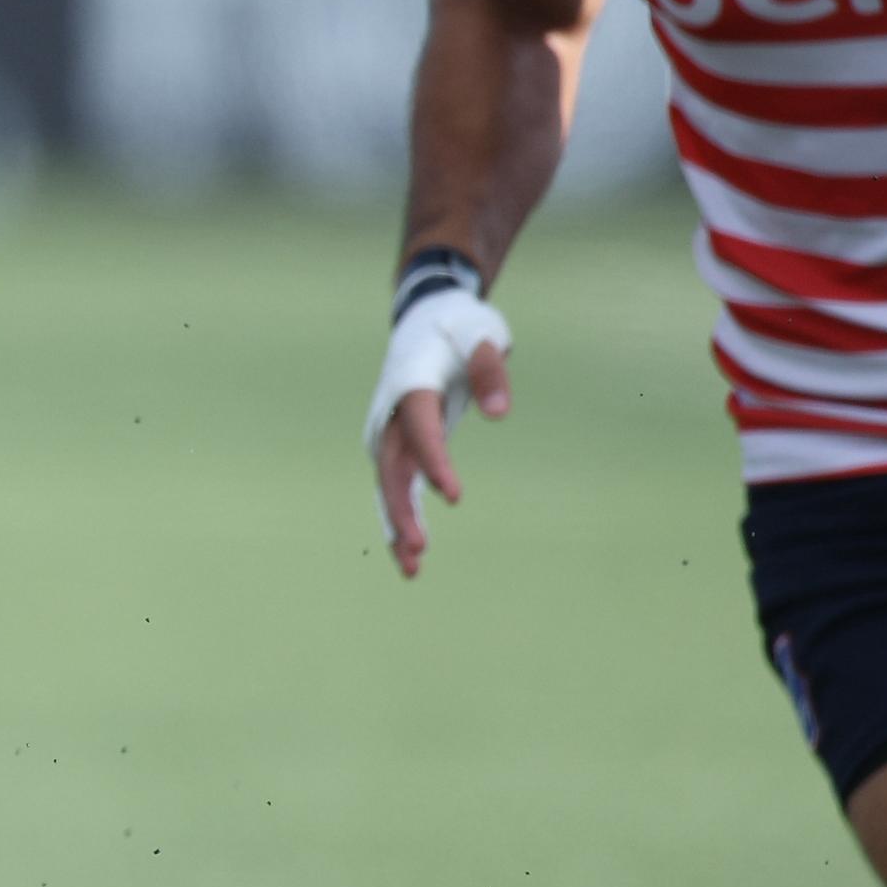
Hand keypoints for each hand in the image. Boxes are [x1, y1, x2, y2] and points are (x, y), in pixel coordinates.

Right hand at [366, 289, 514, 579]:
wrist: (425, 318)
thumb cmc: (460, 326)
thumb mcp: (483, 334)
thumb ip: (491, 370)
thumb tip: (499, 413)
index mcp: (410, 383)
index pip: (419, 429)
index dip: (433, 462)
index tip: (454, 495)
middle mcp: (390, 413)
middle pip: (391, 467)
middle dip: (401, 509)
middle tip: (420, 548)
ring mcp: (390, 431)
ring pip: (387, 484)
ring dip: (396, 525)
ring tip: (413, 569)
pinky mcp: (399, 444)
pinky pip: (395, 485)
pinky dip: (399, 518)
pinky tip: (410, 554)